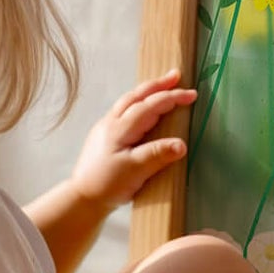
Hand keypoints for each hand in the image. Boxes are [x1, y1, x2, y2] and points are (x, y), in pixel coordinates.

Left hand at [68, 69, 196, 209]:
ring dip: (147, 91)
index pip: (150, 106)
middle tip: (176, 75)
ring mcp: (106, 128)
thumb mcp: (134, 171)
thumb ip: (157, 155)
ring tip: (163, 85)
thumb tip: (182, 144)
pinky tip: (143, 107)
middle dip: (158, 84)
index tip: (192, 95)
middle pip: (136, 96)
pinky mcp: (104, 136)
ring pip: (128, 101)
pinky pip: (124, 110)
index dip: (171, 98)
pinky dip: (138, 102)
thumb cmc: (107, 185)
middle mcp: (111, 122)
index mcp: (120, 128)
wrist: (82, 198)